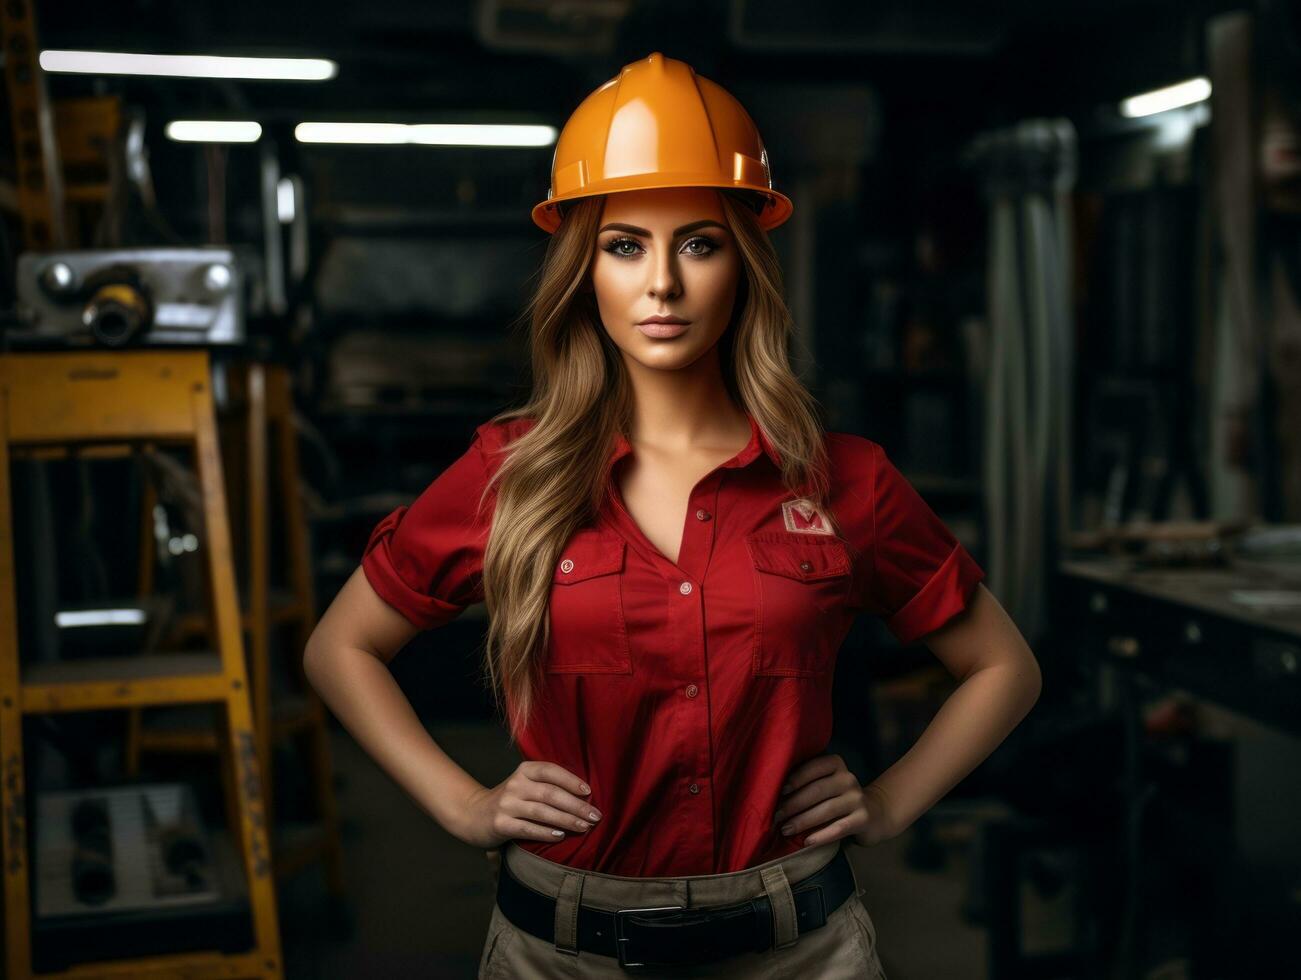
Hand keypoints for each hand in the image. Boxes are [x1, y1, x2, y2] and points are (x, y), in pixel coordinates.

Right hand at [455, 761, 601, 849]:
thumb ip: (548, 786)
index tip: (589, 792)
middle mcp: (515, 784)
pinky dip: (545, 832)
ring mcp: (506, 804)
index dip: (571, 780)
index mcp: (524, 771)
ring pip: (542, 811)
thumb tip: (585, 796)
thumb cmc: (511, 801)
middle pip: (550, 793)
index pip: (551, 771)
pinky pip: (528, 829)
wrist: (473, 815)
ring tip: (584, 827)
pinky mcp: (500, 824)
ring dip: (566, 820)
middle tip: (595, 816)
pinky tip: (560, 836)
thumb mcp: (526, 786)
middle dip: (576, 806)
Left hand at [772, 754, 899, 848]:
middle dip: (793, 804)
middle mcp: (848, 778)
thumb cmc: (838, 797)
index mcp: (836, 764)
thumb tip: (773, 792)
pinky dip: (822, 835)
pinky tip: (807, 841)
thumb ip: (807, 782)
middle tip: (775, 816)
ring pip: (826, 810)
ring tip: (785, 829)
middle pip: (816, 791)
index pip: (812, 768)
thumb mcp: (826, 783)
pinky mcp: (863, 819)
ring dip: (803, 821)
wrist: (874, 813)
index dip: (795, 779)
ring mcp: (857, 799)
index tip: (778, 792)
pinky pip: (839, 828)